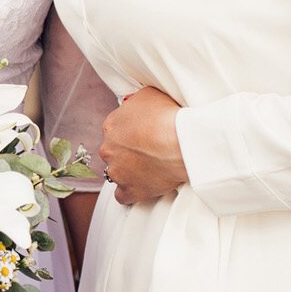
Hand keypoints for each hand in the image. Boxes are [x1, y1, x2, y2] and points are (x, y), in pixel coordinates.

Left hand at [100, 86, 188, 206]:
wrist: (181, 142)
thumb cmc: (168, 116)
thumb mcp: (148, 95)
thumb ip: (136, 102)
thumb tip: (136, 105)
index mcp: (111, 125)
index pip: (113, 129)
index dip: (129, 132)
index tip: (142, 135)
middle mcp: (108, 148)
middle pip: (114, 151)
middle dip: (128, 152)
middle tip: (149, 151)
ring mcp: (117, 171)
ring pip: (116, 173)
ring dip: (129, 171)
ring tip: (150, 168)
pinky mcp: (129, 190)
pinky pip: (123, 196)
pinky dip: (131, 192)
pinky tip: (142, 187)